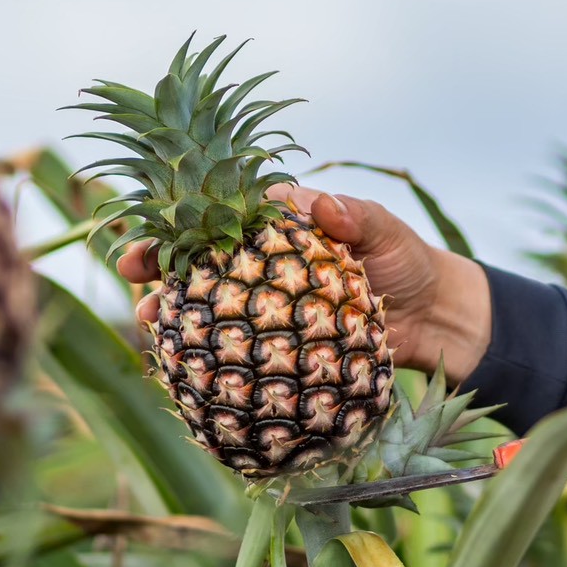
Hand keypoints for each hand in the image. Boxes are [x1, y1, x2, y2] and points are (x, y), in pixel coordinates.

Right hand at [115, 186, 492, 379]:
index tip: (159, 225)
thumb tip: (322, 204)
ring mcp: (271, 305)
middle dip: (164, 262)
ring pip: (213, 303)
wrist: (435, 318)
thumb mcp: (385, 231)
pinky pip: (239, 347)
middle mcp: (268, 261)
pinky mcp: (281, 345)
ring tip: (150, 322)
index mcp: (284, 224)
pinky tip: (184, 362)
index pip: (226, 213)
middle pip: (205, 258)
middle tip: (130, 273)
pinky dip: (211, 352)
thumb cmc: (408, 261)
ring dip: (178, 311)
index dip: (187, 218)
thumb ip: (355, 216)